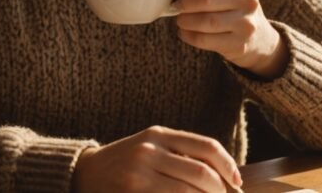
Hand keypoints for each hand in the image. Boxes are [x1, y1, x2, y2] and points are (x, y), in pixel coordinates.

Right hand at [71, 126, 242, 191]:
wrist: (83, 174)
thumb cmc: (125, 163)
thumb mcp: (150, 147)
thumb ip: (181, 154)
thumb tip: (224, 176)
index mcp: (159, 134)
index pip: (207, 147)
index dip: (228, 166)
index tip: (237, 183)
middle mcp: (150, 151)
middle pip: (202, 173)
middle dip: (220, 192)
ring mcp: (140, 174)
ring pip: (188, 192)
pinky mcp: (132, 192)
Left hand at [175, 0, 288, 79]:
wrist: (257, 37)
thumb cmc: (231, 5)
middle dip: (184, 2)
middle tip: (178, 6)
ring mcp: (246, 23)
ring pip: (205, 21)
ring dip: (184, 20)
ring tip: (181, 19)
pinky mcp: (239, 44)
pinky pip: (204, 40)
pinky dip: (188, 36)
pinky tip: (186, 32)